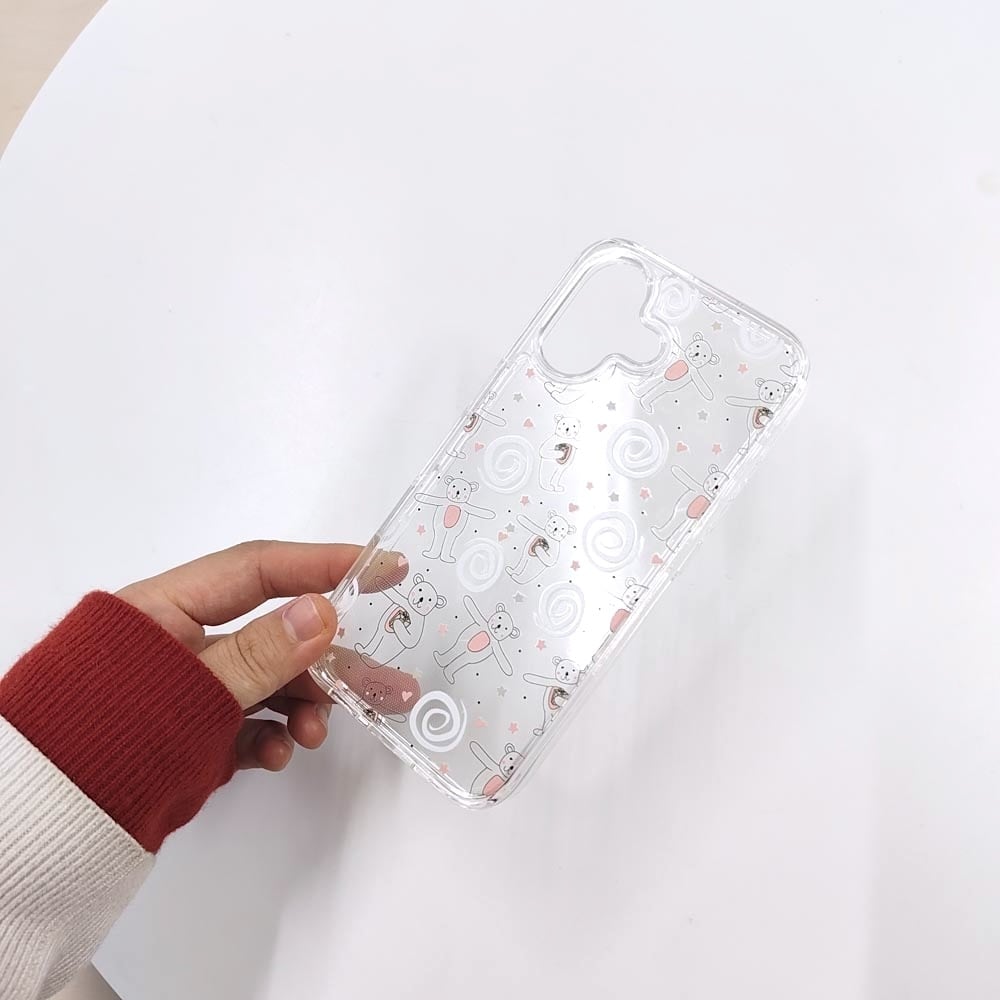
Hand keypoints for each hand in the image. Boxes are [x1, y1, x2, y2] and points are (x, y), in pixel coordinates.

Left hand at [117, 540, 367, 771]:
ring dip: (304, 708)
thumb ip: (259, 653)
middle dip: (333, 662)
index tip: (380, 568)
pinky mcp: (192, 732)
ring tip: (322, 733)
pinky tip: (278, 755)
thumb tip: (324, 613)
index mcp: (168, 607)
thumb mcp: (189, 690)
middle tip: (391, 680)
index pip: (260, 570)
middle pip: (276, 636)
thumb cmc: (100, 738)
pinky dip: (268, 738)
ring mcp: (191, 689)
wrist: (46, 827)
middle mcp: (184, 642)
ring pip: (267, 686)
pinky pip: (246, 726)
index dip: (323, 565)